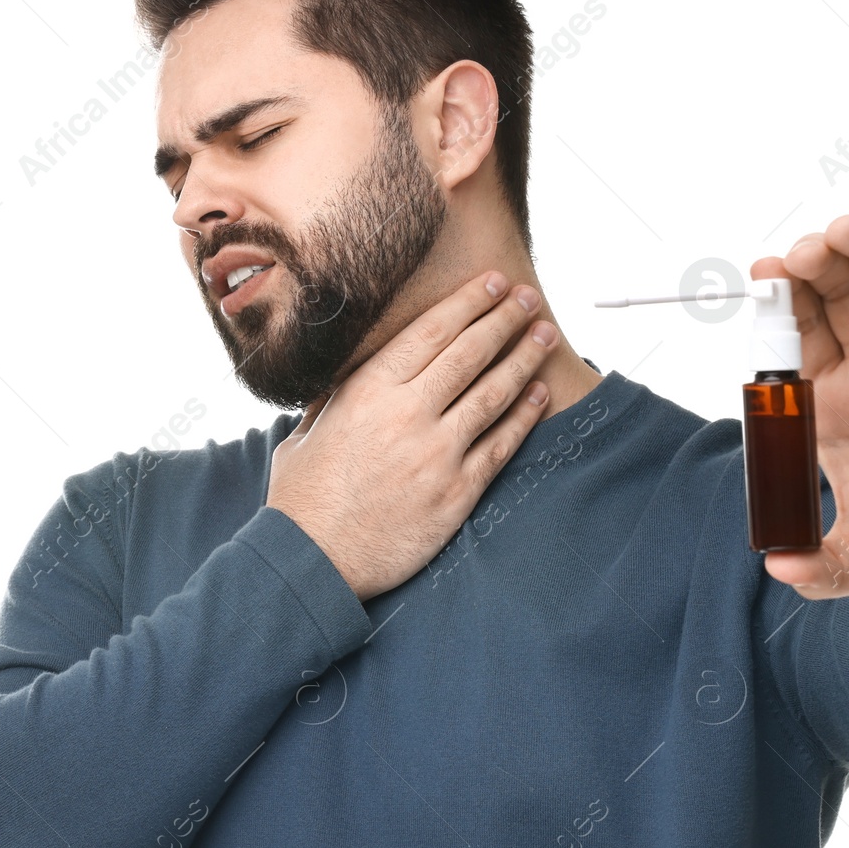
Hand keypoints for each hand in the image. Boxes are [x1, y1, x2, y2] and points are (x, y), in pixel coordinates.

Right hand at [265, 271, 554, 600]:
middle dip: (504, 319)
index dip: (468, 303)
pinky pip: (501, 445)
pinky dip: (525, 415)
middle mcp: (407, 415)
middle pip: (469, 353)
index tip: (492, 284)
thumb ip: (336, 398)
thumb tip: (349, 371)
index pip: (430, 332)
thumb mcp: (305, 432)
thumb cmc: (303, 499)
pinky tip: (540, 394)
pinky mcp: (457, 493)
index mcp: (367, 392)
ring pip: (493, 393)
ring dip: (524, 358)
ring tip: (545, 334)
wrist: (313, 563)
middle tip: (528, 298)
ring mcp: (437, 455)